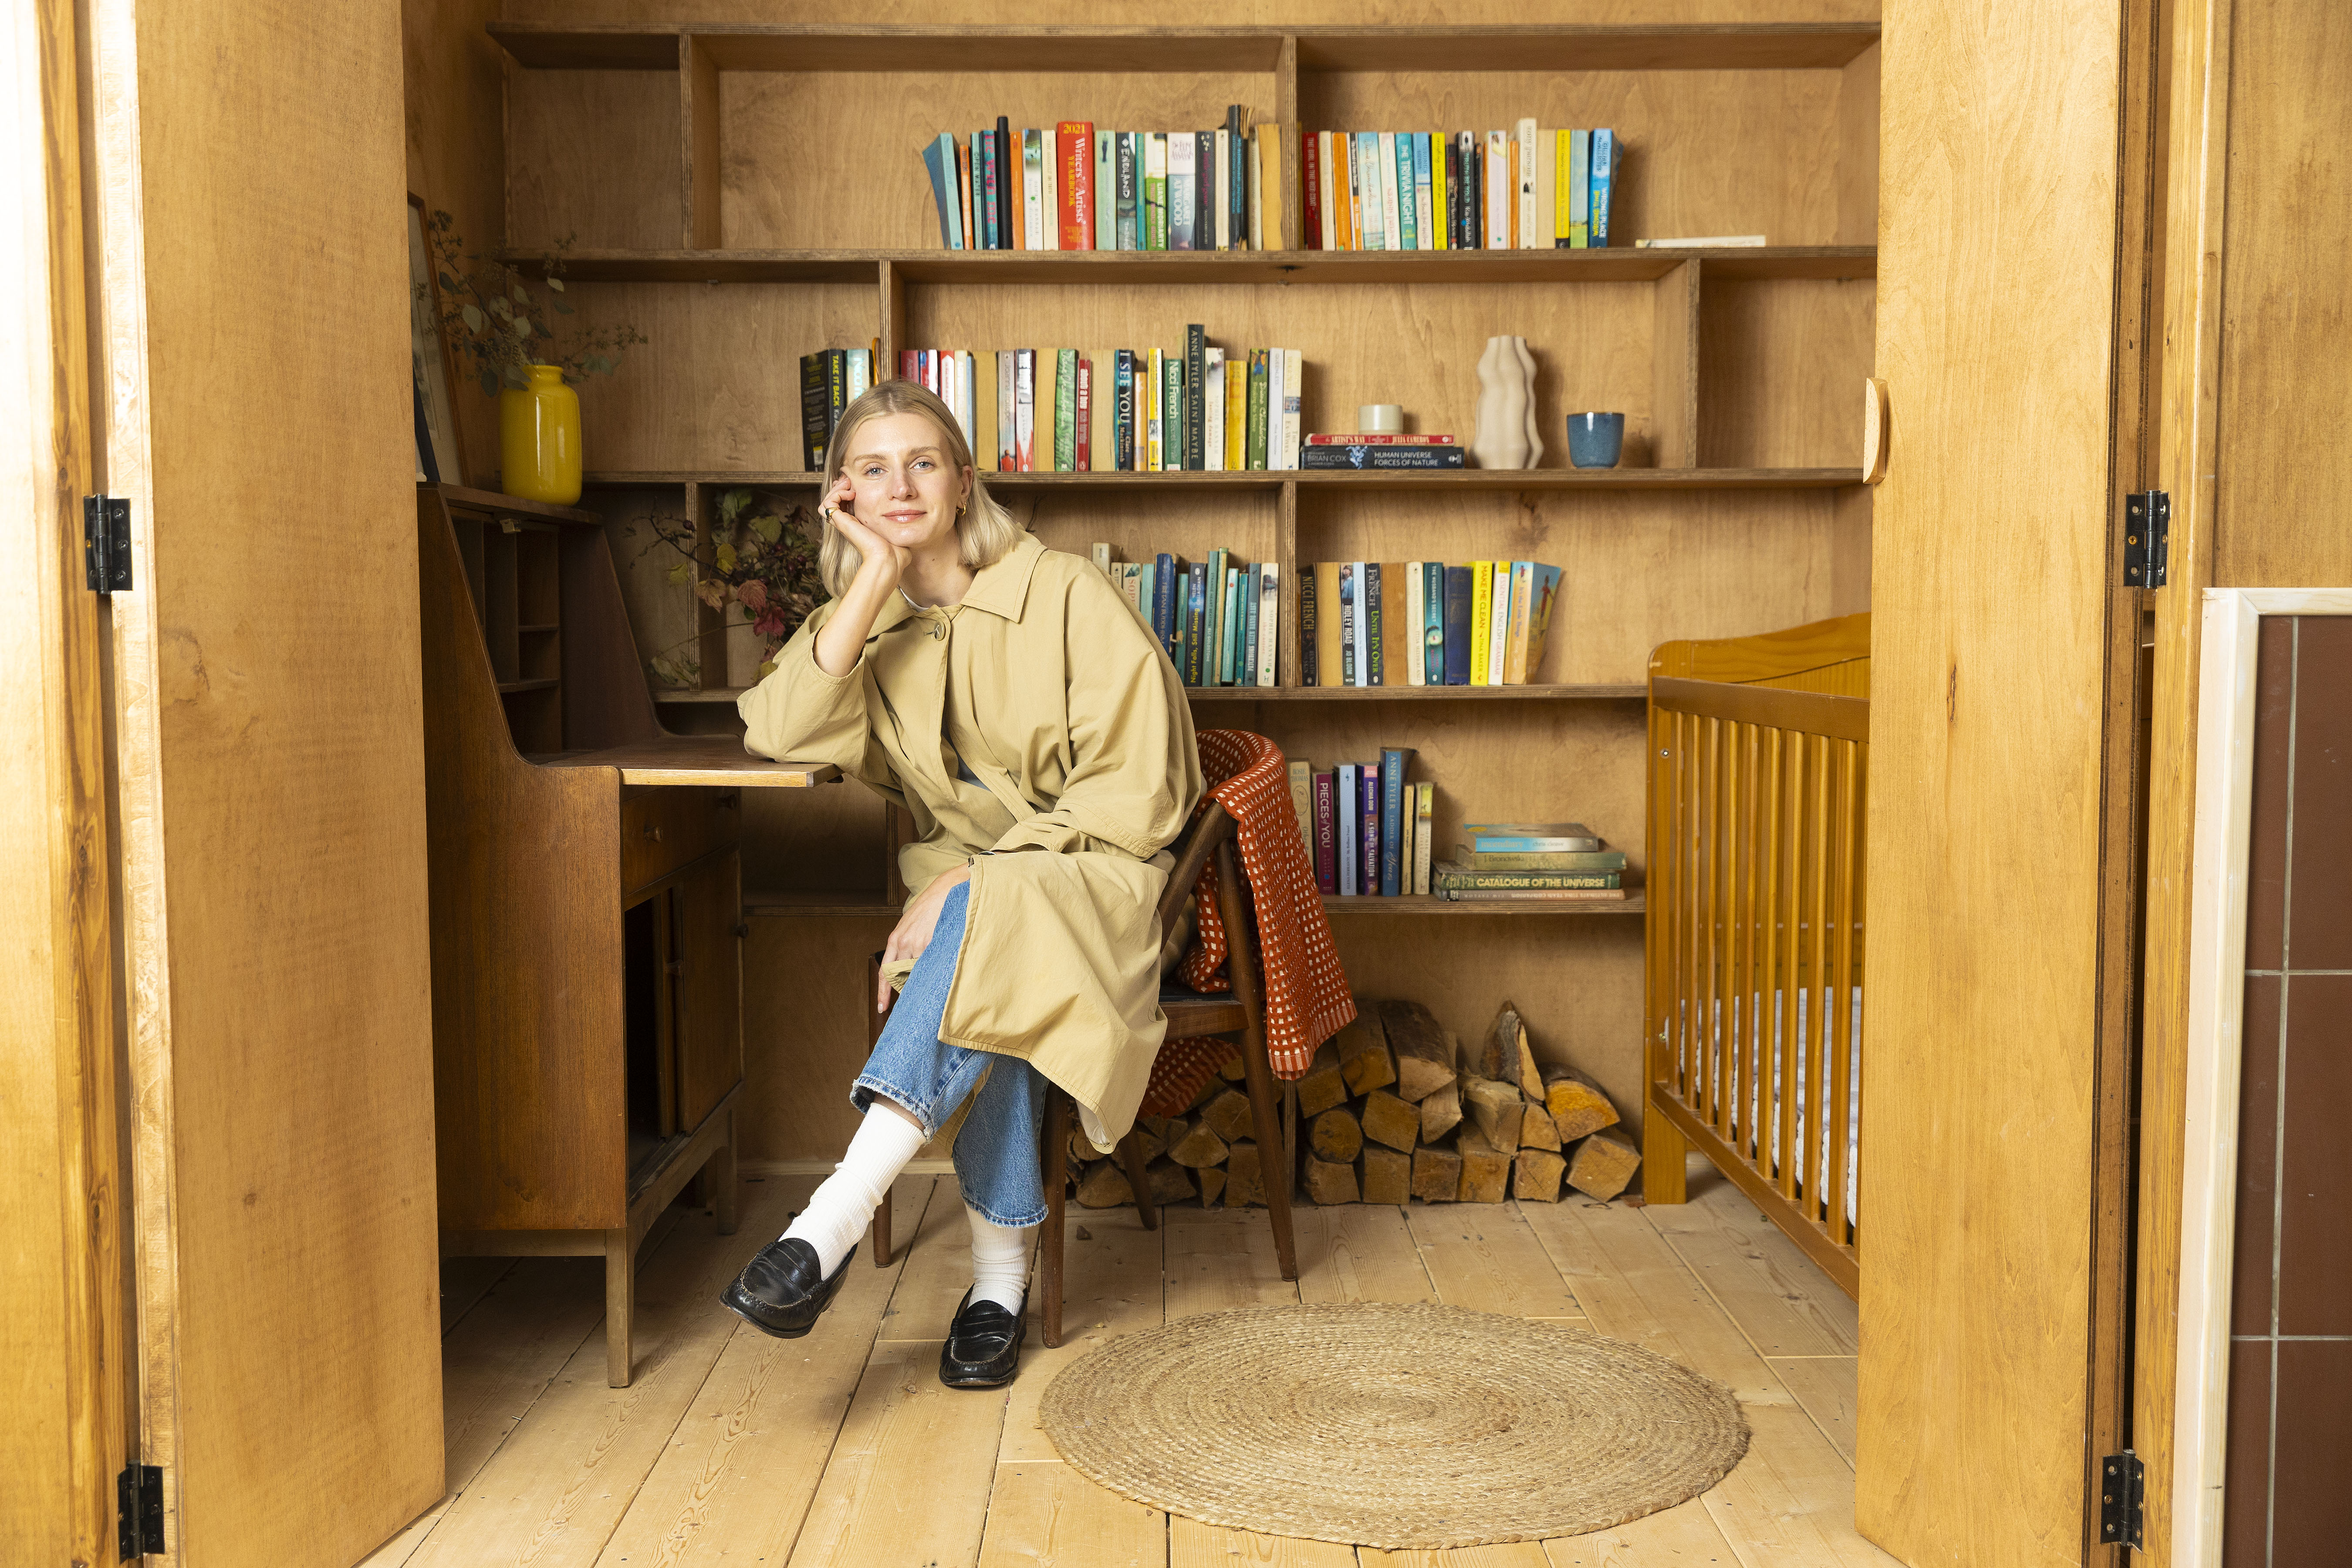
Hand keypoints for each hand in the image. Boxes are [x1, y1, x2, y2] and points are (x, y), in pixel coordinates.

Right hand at [825, 473, 908, 590]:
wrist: (889, 558)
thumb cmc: (896, 550)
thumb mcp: (897, 529)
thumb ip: (898, 520)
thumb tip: (907, 512)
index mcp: (860, 525)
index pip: (846, 505)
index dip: (849, 492)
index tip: (858, 484)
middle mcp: (849, 524)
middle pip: (834, 502)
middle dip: (841, 487)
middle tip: (851, 482)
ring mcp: (844, 524)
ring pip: (827, 502)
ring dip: (837, 489)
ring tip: (850, 486)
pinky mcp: (842, 523)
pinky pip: (827, 505)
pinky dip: (837, 494)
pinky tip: (852, 493)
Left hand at [878, 865, 970, 1010]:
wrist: (945, 890)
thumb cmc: (929, 908)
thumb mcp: (911, 926)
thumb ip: (907, 945)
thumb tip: (908, 968)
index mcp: (895, 939)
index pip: (885, 971)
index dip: (882, 991)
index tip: (881, 1007)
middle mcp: (903, 943)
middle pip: (901, 976)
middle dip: (907, 988)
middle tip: (912, 1000)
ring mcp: (917, 943)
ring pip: (918, 972)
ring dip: (924, 978)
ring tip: (934, 974)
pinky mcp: (931, 942)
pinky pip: (931, 964)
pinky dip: (935, 969)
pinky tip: (941, 966)